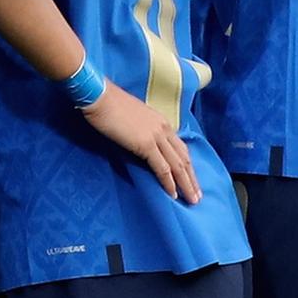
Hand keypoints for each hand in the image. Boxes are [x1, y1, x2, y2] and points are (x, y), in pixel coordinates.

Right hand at [78, 77, 199, 203]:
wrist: (100, 97)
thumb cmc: (109, 105)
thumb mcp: (132, 118)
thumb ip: (142, 130)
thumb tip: (140, 144)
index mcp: (162, 122)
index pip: (180, 148)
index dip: (187, 165)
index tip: (191, 180)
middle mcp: (164, 129)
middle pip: (184, 158)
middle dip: (192, 179)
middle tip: (197, 196)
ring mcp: (157, 137)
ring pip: (178, 165)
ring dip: (186, 184)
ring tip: (191, 200)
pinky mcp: (146, 145)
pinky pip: (162, 168)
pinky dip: (169, 183)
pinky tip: (173, 194)